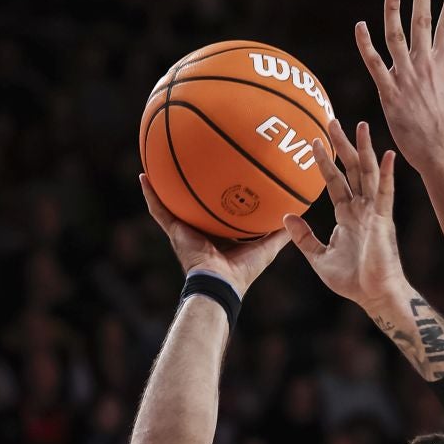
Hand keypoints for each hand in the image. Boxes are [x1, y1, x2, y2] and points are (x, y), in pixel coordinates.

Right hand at [140, 175, 290, 295]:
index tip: (222, 173)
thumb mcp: (268, 246)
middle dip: (191, 183)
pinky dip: (150, 194)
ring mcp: (185, 229)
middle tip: (189, 159)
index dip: (221, 193)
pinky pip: (159, 209)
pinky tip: (144, 176)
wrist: (221, 284)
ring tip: (157, 160)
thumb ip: (281, 231)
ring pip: (172, 201)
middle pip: (194, 201)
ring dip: (164, 183)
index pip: (219, 208)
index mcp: (220, 233)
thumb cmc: (243, 270)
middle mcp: (200, 228)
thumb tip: (299, 213)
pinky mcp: (174, 230)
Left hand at [284, 120, 402, 310]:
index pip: (336, 181)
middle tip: (331, 120)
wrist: (374, 296)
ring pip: (368, 173)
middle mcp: (362, 208)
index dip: (325, 162)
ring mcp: (374, 212)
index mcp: (348, 215)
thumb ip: (304, 237)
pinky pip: (385, 192)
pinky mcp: (383, 220)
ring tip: (359, 125)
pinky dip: (387, 173)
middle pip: (352, 169)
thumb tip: (286, 217)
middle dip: (342, 145)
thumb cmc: (352, 280)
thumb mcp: (319, 257)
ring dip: (364, 149)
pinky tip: (388, 154)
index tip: (314, 141)